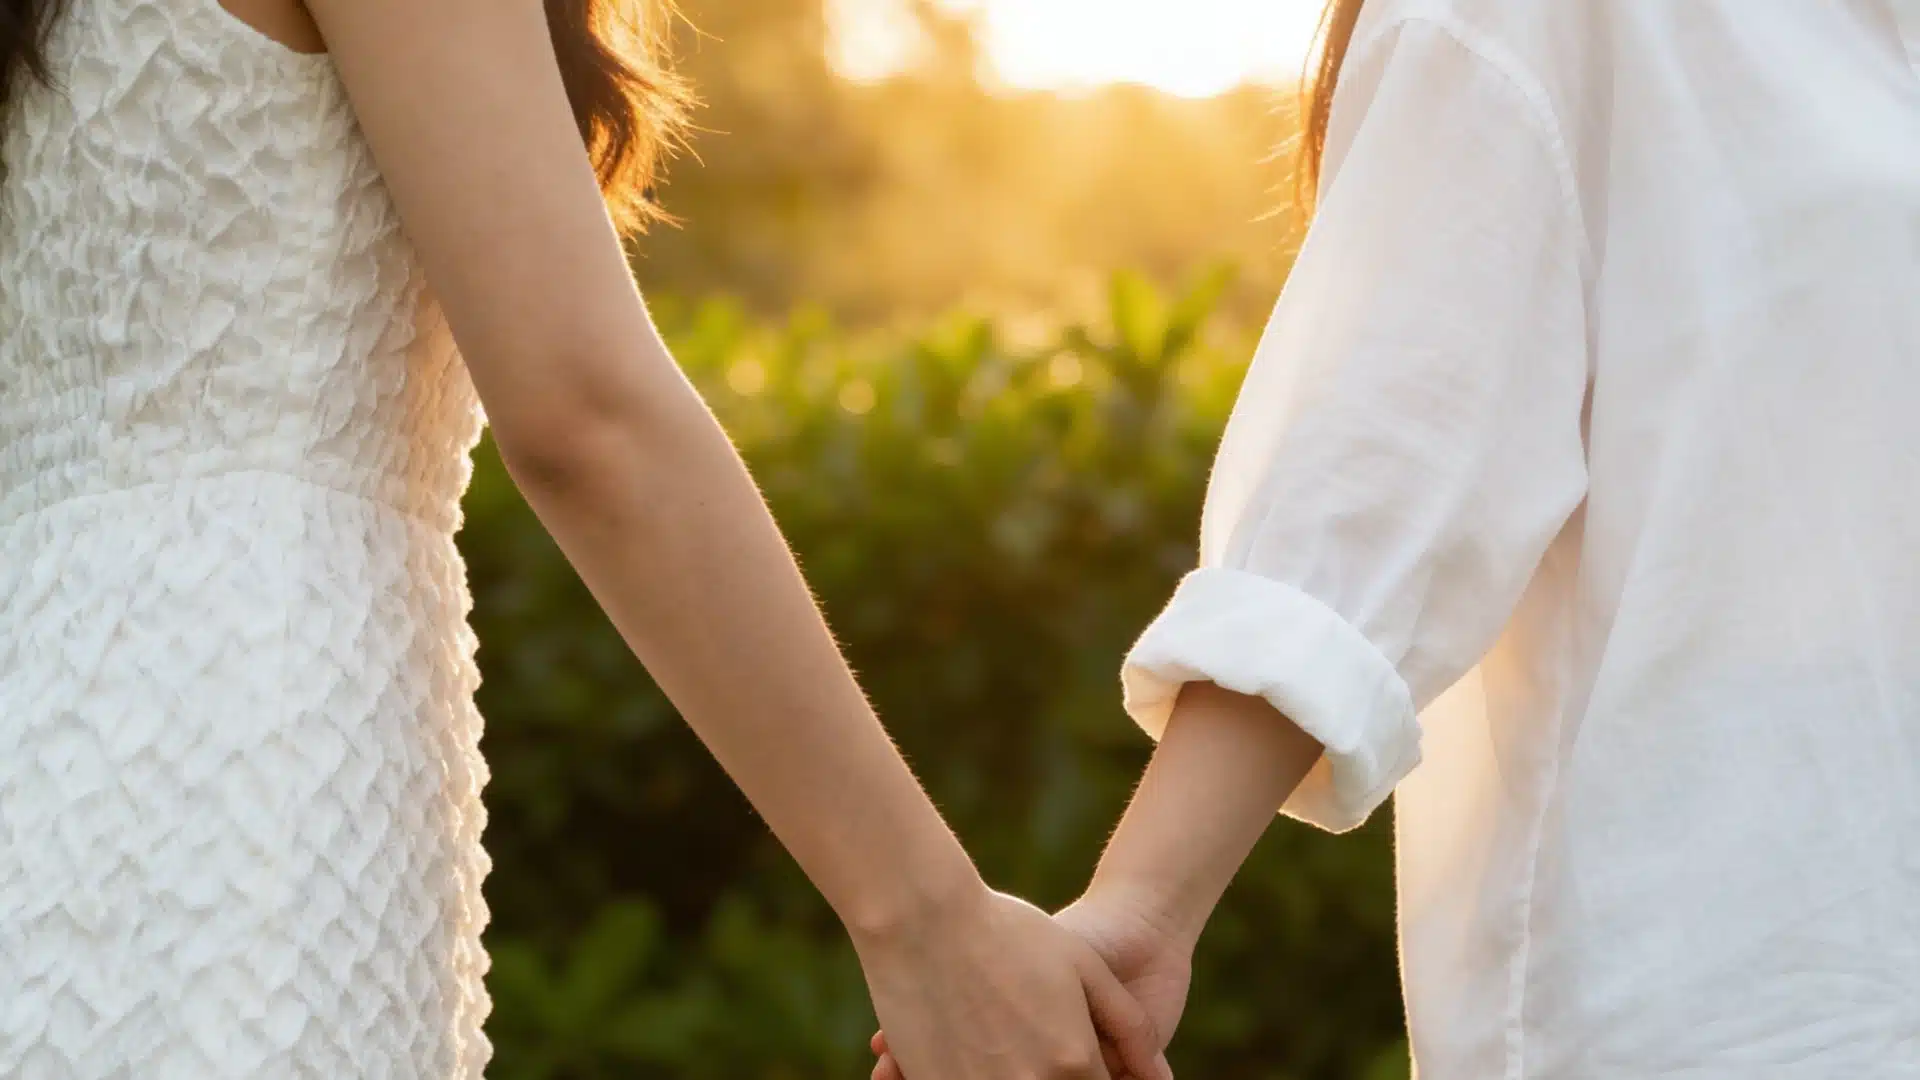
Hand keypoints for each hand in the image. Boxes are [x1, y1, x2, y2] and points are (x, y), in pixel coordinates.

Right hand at [855, 888, 1172, 1079]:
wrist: (923, 917)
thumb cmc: (1007, 931)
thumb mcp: (1085, 968)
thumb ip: (1131, 1026)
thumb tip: (1157, 1077)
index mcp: (1074, 1060)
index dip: (1101, 1077)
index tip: (1084, 1057)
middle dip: (1059, 1078)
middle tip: (1038, 1042)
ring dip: (1018, 1079)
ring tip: (1009, 1050)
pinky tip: (972, 1061)